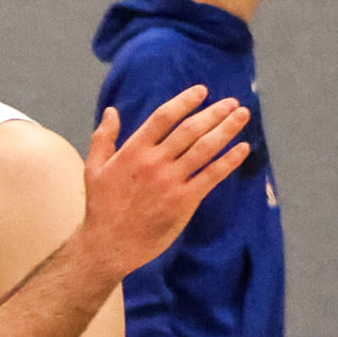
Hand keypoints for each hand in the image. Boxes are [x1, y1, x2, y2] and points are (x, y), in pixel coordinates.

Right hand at [72, 85, 253, 271]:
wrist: (109, 245)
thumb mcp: (94, 169)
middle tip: (232, 102)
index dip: (185, 101)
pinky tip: (243, 149)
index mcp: (132, 151)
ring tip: (242, 115)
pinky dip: (229, 160)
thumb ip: (103, 138)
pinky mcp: (184, 201)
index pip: (163, 117)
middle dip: (214, 113)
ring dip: (227, 129)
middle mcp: (154, 162)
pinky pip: (211, 175)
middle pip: (190, 130)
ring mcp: (170, 181)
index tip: (202, 91)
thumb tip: (111, 112)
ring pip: (205, 149)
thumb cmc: (101, 207)